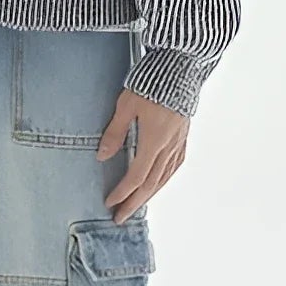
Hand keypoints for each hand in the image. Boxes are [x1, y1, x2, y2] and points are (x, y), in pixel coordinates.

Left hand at [96, 90, 188, 222]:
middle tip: (120, 218)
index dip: (123, 192)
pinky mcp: (184, 137)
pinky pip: (174, 167)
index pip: (136, 176)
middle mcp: (169, 146)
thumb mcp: (126, 105)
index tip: (110, 203)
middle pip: (151, 184)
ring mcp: (179, 143)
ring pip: (164, 178)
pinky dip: (163, 180)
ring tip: (136, 206)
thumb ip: (114, 132)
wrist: (180, 68)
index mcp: (154, 140)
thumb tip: (102, 157)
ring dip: (149, 195)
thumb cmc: (150, 83)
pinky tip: (157, 184)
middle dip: (134, 203)